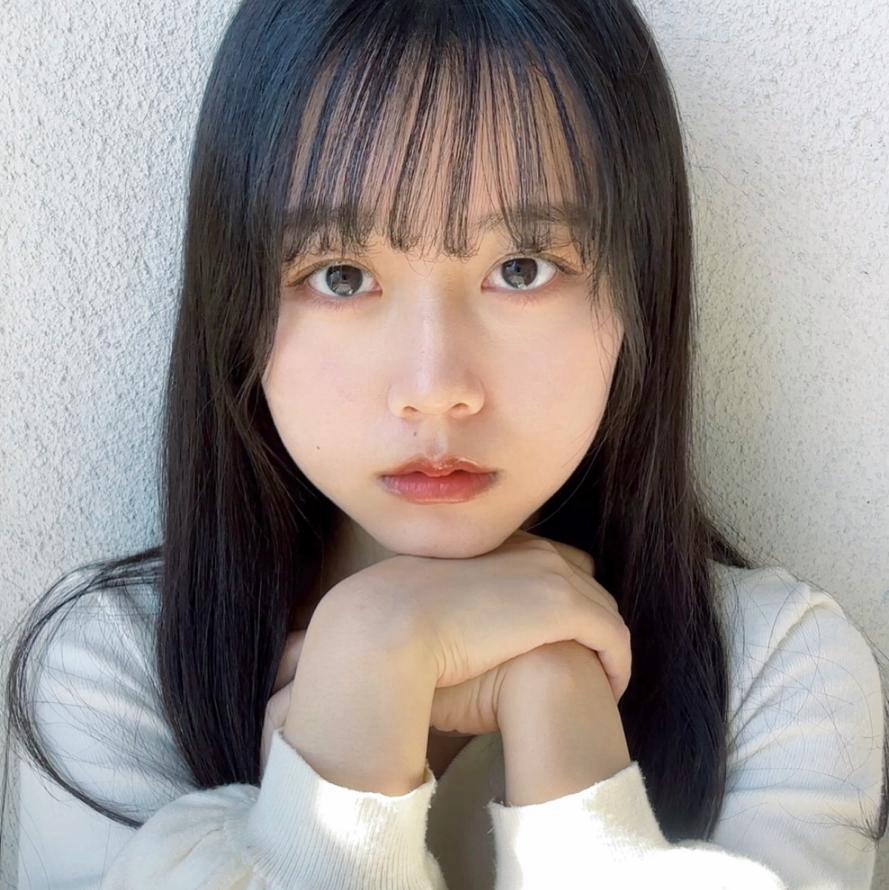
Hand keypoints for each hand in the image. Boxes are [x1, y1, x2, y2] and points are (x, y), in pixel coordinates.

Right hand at [260, 530, 629, 770]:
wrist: (390, 624)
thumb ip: (452, 606)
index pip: (549, 561)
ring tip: (601, 680)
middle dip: (589, 618)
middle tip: (586, 660)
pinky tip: (610, 689)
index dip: (560, 598)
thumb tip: (445, 631)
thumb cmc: (395, 625)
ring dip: (604, 643)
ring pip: (602, 608)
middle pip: (584, 581)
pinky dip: (616, 661)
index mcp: (497, 546)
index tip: (555, 635)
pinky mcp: (564, 607)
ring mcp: (549, 574)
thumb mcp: (428, 604)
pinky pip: (612, 636)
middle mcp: (529, 551)